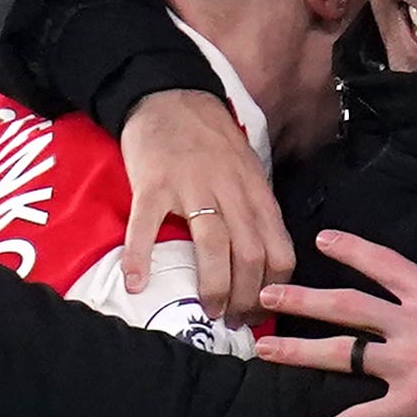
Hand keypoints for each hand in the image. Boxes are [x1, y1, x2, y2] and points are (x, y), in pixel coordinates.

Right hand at [122, 89, 290, 324]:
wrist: (170, 96)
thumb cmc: (211, 142)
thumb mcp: (248, 173)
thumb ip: (255, 213)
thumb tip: (263, 266)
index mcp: (257, 193)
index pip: (280, 251)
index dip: (275, 289)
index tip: (261, 311)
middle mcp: (231, 191)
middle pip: (251, 255)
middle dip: (247, 298)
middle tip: (233, 320)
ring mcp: (192, 186)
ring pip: (214, 245)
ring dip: (214, 286)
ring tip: (207, 311)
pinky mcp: (154, 182)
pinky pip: (148, 225)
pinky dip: (140, 257)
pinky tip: (136, 282)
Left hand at [256, 192, 416, 416]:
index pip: (383, 264)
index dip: (352, 250)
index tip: (323, 241)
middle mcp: (412, 326)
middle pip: (345, 307)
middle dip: (302, 300)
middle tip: (267, 294)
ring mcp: (407, 366)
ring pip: (341, 356)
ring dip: (299, 352)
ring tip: (263, 351)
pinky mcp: (411, 405)